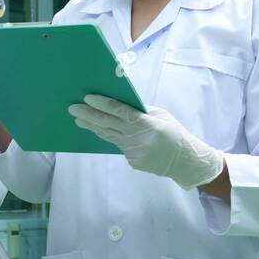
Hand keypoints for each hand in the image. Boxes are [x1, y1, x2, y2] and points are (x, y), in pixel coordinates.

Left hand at [70, 95, 223, 188]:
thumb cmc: (175, 133)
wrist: (186, 161)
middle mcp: (139, 138)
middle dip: (89, 115)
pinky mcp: (133, 161)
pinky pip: (119, 146)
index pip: (121, 112)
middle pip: (109, 124)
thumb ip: (141, 112)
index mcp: (148, 124)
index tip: (87, 98)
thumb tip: (119, 105)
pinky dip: (112, 138)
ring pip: (109, 136)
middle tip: (73, 108)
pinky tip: (100, 131)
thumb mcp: (162, 116)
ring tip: (78, 119)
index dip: (103, 105)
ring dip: (93, 126)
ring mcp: (135, 152)